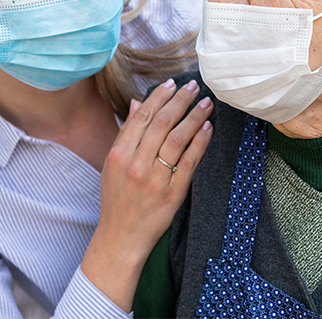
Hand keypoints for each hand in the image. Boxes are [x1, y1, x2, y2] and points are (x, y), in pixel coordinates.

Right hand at [81, 78, 212, 310]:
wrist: (121, 237)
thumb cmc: (117, 198)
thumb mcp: (112, 164)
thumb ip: (125, 133)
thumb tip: (135, 103)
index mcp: (118, 154)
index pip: (141, 116)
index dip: (159, 96)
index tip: (172, 83)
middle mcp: (136, 164)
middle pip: (161, 123)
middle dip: (180, 101)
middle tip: (194, 87)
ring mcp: (155, 179)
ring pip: (177, 139)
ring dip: (194, 117)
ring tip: (206, 103)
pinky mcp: (172, 193)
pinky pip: (190, 162)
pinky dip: (200, 142)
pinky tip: (208, 128)